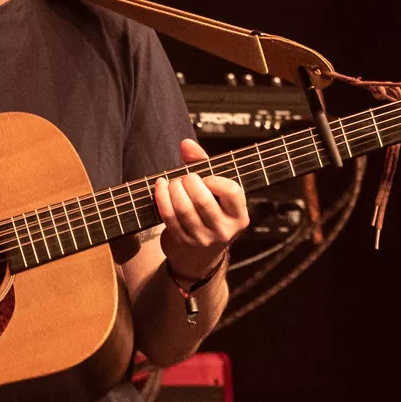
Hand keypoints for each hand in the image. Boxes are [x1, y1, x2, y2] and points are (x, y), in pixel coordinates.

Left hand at [153, 139, 249, 279]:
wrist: (199, 258)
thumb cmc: (209, 214)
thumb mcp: (215, 192)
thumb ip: (203, 164)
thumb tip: (186, 144)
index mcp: (239, 216)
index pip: (232, 192)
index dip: (216, 180)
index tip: (206, 177)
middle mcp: (224, 230)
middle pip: (203, 199)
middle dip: (188, 181)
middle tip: (184, 178)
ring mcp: (203, 239)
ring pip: (184, 208)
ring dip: (173, 189)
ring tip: (172, 183)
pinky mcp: (183, 243)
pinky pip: (169, 217)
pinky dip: (162, 198)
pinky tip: (161, 188)